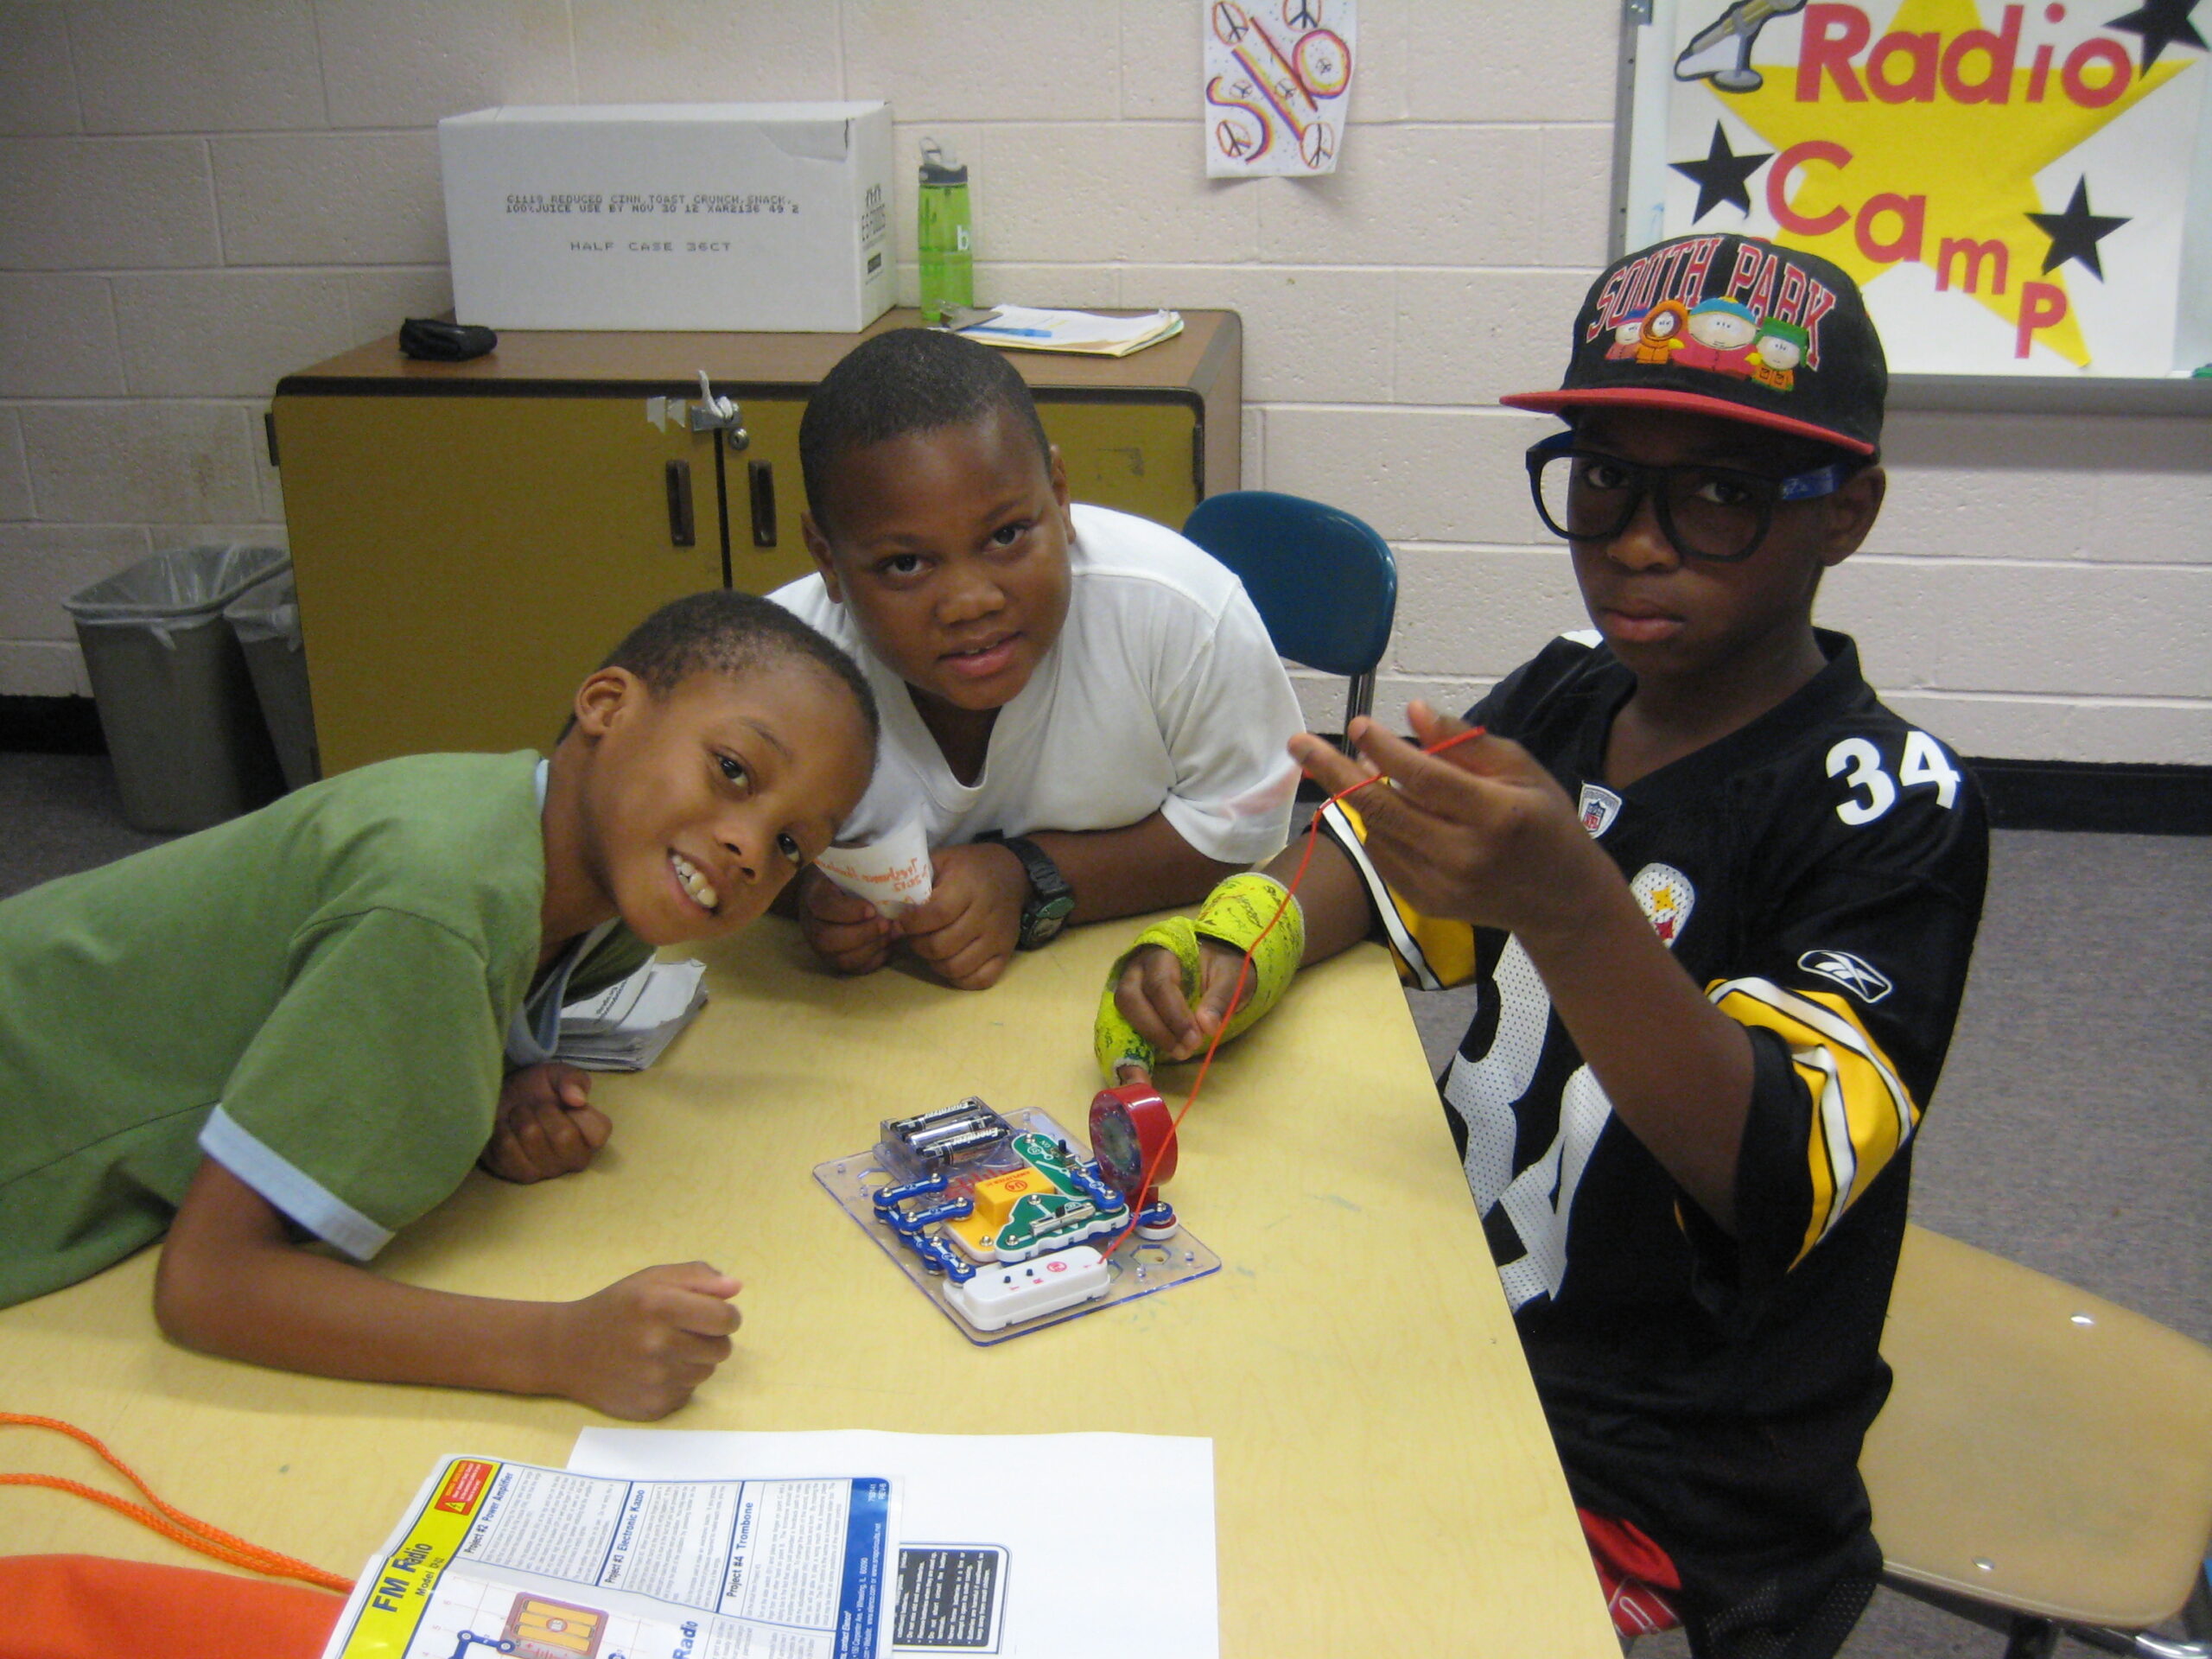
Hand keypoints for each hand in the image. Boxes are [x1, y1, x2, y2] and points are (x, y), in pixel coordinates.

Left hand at [481, 1062, 609, 1182]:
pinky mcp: (518, 1175)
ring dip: (520, 1117)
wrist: (501, 1100)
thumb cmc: (536, 1089)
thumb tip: (578, 1099)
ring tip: (519, 1115)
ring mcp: (546, 1171)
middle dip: (543, 1111)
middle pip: (564, 1136)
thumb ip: (573, 1080)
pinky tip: (506, 1128)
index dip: (578, 1113)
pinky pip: (508, 1149)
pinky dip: (502, 1130)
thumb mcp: (558, 1075)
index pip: (598, 1132)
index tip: (564, 1103)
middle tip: (536, 1107)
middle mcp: (574, 1159)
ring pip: (532, 1137)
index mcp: (591, 1136)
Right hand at [549, 1262, 742, 1419]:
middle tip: (683, 1333)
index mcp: (660, 1306)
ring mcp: (655, 1380)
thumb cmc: (615, 1308)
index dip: (727, 1316)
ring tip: (663, 1351)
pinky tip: (651, 1372)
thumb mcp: (651, 1279)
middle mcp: (658, 1345)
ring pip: (706, 1372)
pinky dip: (677, 1383)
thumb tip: (735, 1289)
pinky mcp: (652, 1407)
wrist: (566, 1351)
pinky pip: (687, 1393)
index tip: (713, 1316)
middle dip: (711, 1339)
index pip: (726, 1319)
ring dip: (694, 1361)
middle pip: (722, 1349)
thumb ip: (697, 1277)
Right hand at [796, 867, 894, 974]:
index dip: (847, 911)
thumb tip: (895, 864)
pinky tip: (889, 945)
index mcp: (815, 894)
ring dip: (870, 949)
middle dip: (861, 934)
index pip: (823, 905)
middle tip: (886, 924)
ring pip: (840, 958)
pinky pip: (854, 969)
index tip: (872, 909)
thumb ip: (865, 864)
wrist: (840, 890)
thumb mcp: (852, 862)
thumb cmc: (851, 874)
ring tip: (892, 934)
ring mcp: (822, 945)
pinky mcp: (837, 959)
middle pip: (827, 939)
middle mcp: (812, 923)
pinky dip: (874, 960)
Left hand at [897, 841, 1026, 988]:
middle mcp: (986, 914)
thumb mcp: (942, 861)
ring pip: (956, 967)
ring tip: (930, 948)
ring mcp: (998, 937)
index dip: (912, 923)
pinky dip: (959, 978)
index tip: (901, 921)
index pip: (937, 914)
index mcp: (968, 885)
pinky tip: (950, 961)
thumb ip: (916, 883)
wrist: (1013, 873)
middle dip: (918, 944)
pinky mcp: (1006, 953)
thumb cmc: (969, 867)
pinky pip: (979, 981)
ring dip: (934, 962)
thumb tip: (890, 913)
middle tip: (914, 935)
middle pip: (942, 945)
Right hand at [1113, 938, 1251, 1062]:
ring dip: (1147, 1037)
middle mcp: (1138, 967)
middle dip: (1156, 1029)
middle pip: (1130, 998)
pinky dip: (1132, 1046)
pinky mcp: (1132, 1004)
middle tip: (1184, 1051)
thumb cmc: (1223, 966)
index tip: (1195, 1040)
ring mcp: (1131, 984)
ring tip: (1177, 1053)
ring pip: (1123, 1011)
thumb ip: (1221, 998)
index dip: (1174, 1015)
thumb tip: (1207, 1027)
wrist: (1215, 962)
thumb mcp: (1233, 975)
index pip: (1160, 984)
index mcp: (1163, 952)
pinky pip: (1123, 1023)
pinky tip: (1146, 1068)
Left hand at [1287, 702, 1612, 943]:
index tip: (1359, 724)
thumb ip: (1465, 742)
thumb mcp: (1521, 769)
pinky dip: (1373, 826)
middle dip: (1333, 772)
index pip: (1424, 778)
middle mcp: (1463, 855)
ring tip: (1349, 766)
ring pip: (1376, 832)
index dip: (1384, 749)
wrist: (1560, 901)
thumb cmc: (1544, 821)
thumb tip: (1412, 712)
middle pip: (1383, 808)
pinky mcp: (1425, 903)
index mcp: (1495, 815)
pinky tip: (1379, 804)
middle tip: (1298, 743)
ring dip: (1354, 795)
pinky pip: (1382, 856)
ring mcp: (1441, 886)